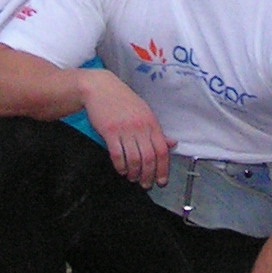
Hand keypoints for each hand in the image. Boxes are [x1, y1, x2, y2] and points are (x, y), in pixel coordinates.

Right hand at [82, 71, 169, 186]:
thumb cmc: (122, 100)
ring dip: (134, 173)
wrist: (100, 88)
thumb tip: (171, 144)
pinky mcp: (109, 131)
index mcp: (151, 122)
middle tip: (146, 185)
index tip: (161, 181)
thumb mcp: (144, 112)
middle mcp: (140, 126)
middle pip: (149, 158)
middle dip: (148, 175)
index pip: (162, 150)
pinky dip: (120, 166)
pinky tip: (121, 170)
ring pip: (134, 159)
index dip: (163, 169)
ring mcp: (125, 129)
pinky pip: (117, 154)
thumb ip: (156, 131)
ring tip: (132, 178)